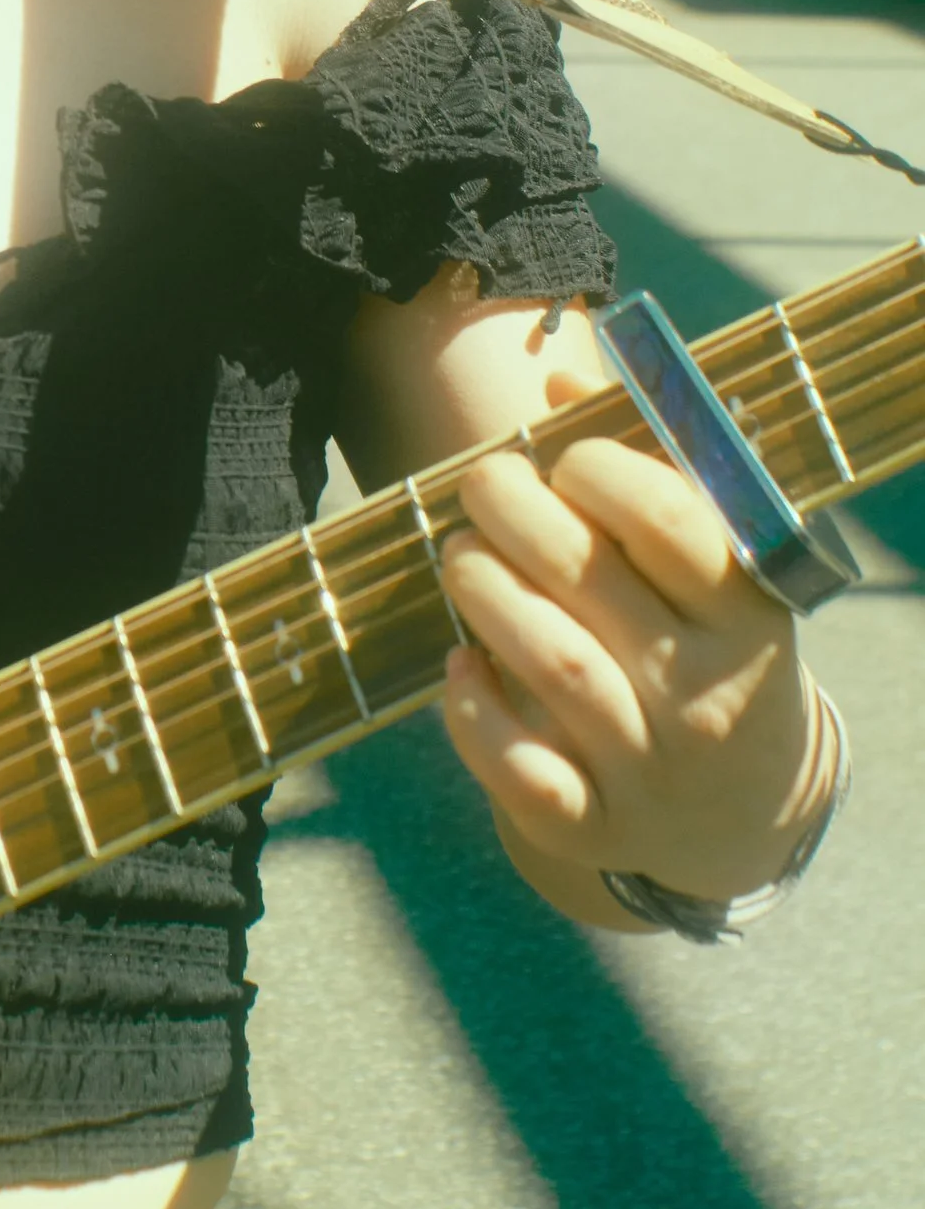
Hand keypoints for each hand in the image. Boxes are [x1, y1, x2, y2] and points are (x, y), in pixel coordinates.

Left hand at [436, 367, 824, 916]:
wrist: (739, 816)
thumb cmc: (708, 653)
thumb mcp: (711, 572)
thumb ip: (644, 471)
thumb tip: (555, 379)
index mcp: (749, 614)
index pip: (672, 522)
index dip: (597, 470)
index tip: (559, 458)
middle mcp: (708, 694)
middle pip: (593, 585)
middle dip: (514, 517)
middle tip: (479, 486)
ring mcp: (654, 769)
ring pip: (557, 670)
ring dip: (487, 596)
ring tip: (460, 556)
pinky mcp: (598, 829)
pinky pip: (526, 777)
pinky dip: (476, 718)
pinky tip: (458, 665)